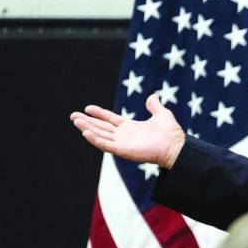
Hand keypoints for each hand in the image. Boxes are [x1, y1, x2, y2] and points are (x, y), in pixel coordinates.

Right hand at [71, 94, 185, 168]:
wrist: (175, 145)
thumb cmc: (170, 132)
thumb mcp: (161, 114)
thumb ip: (154, 106)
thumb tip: (153, 96)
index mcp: (130, 128)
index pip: (110, 119)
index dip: (99, 114)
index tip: (87, 108)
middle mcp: (124, 136)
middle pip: (101, 128)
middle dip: (87, 122)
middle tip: (73, 116)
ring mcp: (123, 144)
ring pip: (100, 135)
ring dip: (87, 128)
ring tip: (75, 121)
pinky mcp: (123, 151)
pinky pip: (106, 145)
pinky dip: (95, 139)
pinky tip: (85, 133)